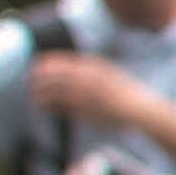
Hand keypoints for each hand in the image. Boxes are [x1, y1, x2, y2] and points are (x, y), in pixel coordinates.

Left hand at [26, 54, 146, 131]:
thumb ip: (98, 72)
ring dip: (43, 91)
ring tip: (32, 94)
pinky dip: (51, 106)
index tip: (38, 64)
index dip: (51, 62)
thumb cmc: (130, 96)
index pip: (68, 62)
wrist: (144, 112)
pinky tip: (42, 107)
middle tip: (31, 78)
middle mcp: (91, 80)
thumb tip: (82, 70)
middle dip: (43, 76)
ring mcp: (89, 95)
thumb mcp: (114, 76)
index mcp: (98, 68)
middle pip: (60, 75)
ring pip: (59, 90)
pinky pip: (64, 106)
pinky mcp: (89, 111)